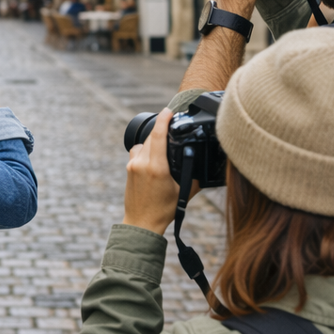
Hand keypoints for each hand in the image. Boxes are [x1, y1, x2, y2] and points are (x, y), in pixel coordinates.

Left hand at [123, 109, 192, 234]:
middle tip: (172, 124)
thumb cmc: (163, 210)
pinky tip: (154, 155)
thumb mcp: (183, 193)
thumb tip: (204, 166)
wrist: (141, 223)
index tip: (169, 110)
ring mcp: (133, 165)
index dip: (164, 120)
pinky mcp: (128, 168)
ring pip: (144, 143)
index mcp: (156, 168)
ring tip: (165, 142)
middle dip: (162, 129)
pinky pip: (138, 150)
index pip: (159, 136)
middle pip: (152, 136)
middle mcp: (142, 163)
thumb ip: (194, 177)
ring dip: (154, 139)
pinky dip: (146, 148)